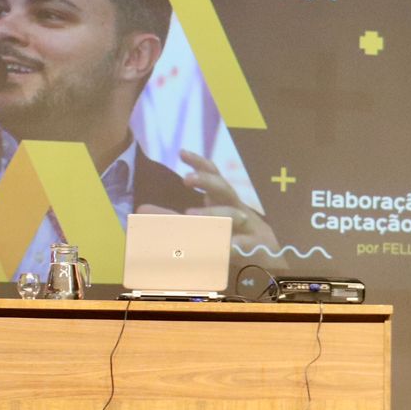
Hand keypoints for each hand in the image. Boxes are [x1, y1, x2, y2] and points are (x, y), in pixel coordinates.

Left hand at [139, 150, 279, 255]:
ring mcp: (247, 226)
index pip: (214, 176)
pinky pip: (243, 243)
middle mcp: (236, 208)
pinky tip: (228, 246)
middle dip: (207, 181)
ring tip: (191, 215)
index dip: (200, 164)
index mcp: (223, 200)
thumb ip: (172, 220)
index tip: (182, 153)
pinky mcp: (254, 246)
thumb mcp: (200, 226)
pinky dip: (236, 244)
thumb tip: (140, 211)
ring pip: (233, 214)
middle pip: (224, 188)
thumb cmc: (231, 236)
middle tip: (186, 179)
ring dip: (214, 213)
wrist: (270, 256)